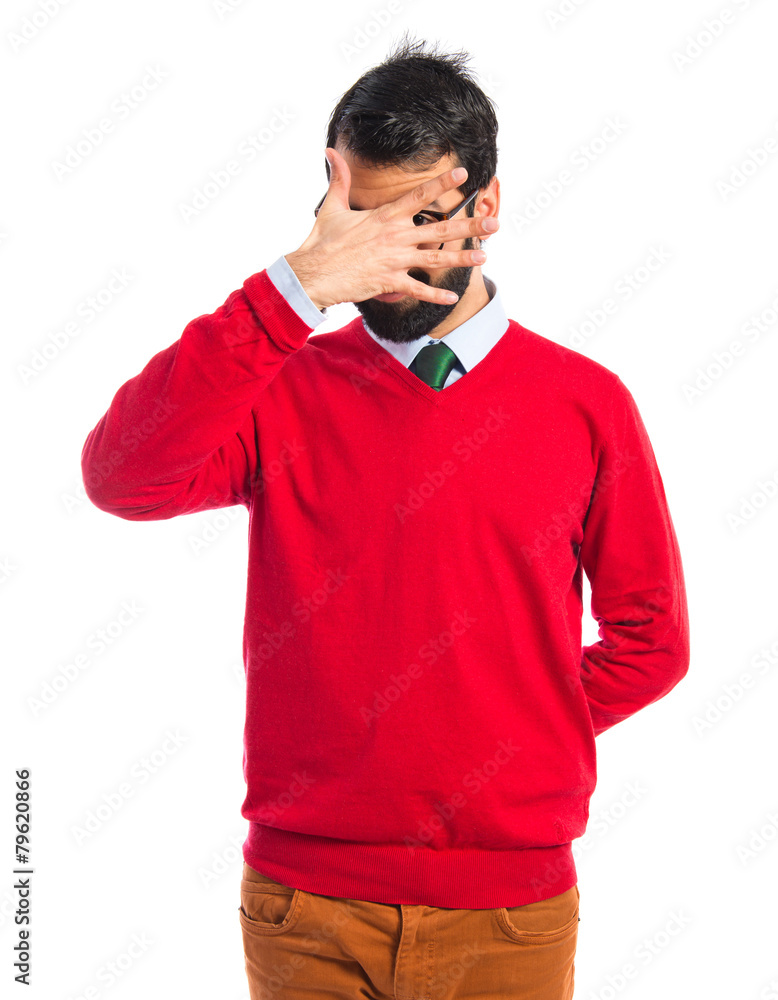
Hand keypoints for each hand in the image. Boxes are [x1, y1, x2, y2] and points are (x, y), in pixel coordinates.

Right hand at [284, 146, 498, 309]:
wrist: (312, 273)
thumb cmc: (321, 241)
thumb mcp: (331, 206)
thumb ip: (339, 179)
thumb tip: (331, 151)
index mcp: (385, 216)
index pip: (419, 196)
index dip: (442, 184)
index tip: (463, 175)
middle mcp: (395, 237)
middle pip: (440, 229)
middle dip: (469, 226)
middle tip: (494, 223)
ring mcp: (394, 260)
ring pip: (435, 258)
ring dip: (462, 258)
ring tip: (484, 256)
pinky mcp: (389, 282)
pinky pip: (417, 289)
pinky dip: (434, 295)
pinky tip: (452, 298)